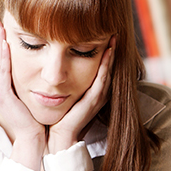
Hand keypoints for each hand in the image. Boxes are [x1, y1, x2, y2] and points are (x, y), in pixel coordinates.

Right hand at [0, 19, 46, 170]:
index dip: (3, 40)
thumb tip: (39, 65)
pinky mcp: (1, 96)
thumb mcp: (32, 95)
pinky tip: (6, 44)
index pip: (3, 58)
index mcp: (4, 86)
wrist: (35, 141)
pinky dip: (3, 56)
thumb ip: (31, 80)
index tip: (6, 22)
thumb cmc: (37, 119)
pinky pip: (1, 72)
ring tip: (1, 24)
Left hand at [47, 37, 114, 155]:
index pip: (101, 68)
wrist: (60, 136)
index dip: (105, 53)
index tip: (105, 36)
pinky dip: (105, 67)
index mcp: (92, 91)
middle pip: (107, 68)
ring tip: (113, 40)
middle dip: (111, 51)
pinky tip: (107, 55)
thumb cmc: (60, 115)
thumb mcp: (65, 93)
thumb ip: (67, 81)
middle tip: (113, 34)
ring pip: (107, 72)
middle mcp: (98, 93)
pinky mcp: (93, 101)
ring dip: (111, 56)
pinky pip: (101, 80)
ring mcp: (97, 97)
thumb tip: (57, 64)